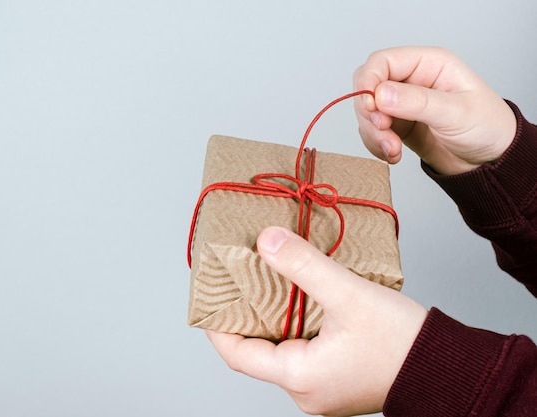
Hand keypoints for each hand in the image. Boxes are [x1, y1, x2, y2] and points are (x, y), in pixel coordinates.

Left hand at [206, 227, 426, 416]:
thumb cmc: (402, 341)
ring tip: (268, 282)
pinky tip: (300, 299)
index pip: (238, 355)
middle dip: (246, 316)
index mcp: (299, 377)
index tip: (211, 296)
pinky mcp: (336, 379)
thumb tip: (265, 240)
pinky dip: (294, 325)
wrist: (447, 367)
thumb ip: (303, 266)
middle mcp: (306, 390)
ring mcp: (321, 387)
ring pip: (281, 350)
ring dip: (273, 318)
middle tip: (240, 281)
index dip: (218, 325)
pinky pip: (302, 352)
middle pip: (258, 351)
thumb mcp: (348, 295)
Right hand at [353, 46, 516, 174]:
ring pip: (367, 113)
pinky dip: (376, 146)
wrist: (490, 161)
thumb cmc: (487, 127)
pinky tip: (393, 154)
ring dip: (373, 134)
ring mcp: (402, 105)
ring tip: (393, 150)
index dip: (368, 82)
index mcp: (428, 65)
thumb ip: (417, 102)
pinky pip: (372, 132)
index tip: (370, 106)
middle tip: (383, 131)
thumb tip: (380, 94)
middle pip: (368, 87)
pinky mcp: (398, 126)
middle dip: (369, 113)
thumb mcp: (455, 112)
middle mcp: (411, 81)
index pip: (382, 62)